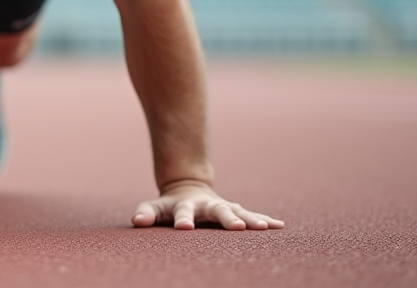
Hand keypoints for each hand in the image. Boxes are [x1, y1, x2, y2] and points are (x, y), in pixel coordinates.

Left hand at [132, 180, 283, 230]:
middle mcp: (208, 205)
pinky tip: (279, 226)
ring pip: (239, 212)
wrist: (187, 188)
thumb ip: (145, 213)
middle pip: (218, 211)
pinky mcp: (234, 211)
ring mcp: (223, 207)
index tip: (183, 227)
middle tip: (236, 226)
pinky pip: (251, 216)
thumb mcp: (154, 207)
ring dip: (251, 220)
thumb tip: (137, 221)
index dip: (182, 219)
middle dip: (227, 218)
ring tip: (264, 227)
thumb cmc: (168, 206)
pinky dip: (264, 220)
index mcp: (186, 206)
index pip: (183, 213)